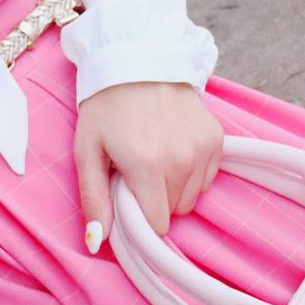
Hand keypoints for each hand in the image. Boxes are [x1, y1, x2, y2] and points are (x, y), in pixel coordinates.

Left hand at [73, 81, 222, 242]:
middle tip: (135, 171)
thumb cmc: (105, 108)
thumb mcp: (86, 152)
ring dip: (173, 187)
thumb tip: (99, 243)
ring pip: (192, 197)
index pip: (157, 225)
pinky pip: (207, 177)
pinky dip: (191, 171)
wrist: (137, 60)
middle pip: (174, 211)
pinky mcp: (217, 138)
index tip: (126, 200)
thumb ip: (94, 199)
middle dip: (154, 200)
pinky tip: (172, 147)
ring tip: (153, 156)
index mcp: (147, 165)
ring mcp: (203, 148)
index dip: (139, 218)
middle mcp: (182, 159)